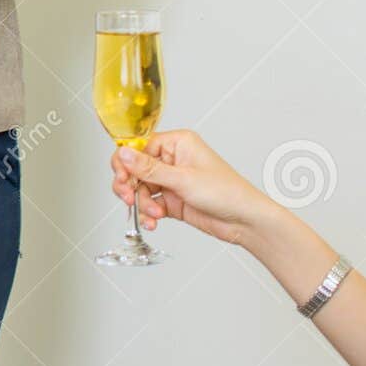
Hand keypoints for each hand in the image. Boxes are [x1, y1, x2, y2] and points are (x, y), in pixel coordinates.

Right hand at [111, 130, 270, 245]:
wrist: (244, 221)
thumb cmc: (226, 192)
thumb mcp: (183, 179)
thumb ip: (149, 168)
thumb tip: (123, 153)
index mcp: (177, 143)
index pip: (139, 146)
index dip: (126, 163)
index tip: (122, 178)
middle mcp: (173, 160)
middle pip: (135, 169)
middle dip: (130, 186)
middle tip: (129, 198)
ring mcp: (172, 181)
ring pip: (140, 189)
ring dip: (143, 204)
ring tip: (153, 214)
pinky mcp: (172, 200)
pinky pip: (149, 204)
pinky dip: (148, 214)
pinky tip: (154, 221)